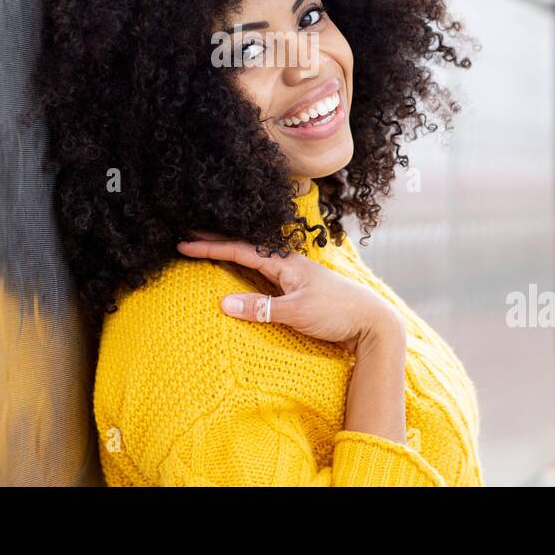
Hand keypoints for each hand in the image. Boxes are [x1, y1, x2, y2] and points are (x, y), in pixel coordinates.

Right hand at [175, 232, 402, 352]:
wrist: (372, 321)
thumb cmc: (337, 312)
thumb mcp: (297, 311)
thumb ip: (262, 308)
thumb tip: (223, 303)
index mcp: (285, 262)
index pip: (240, 249)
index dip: (210, 247)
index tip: (183, 243)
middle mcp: (288, 263)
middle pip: (244, 247)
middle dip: (216, 241)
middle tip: (187, 233)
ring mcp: (293, 275)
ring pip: (254, 259)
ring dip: (230, 253)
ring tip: (207, 248)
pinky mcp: (298, 289)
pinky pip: (263, 273)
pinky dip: (245, 269)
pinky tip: (240, 273)